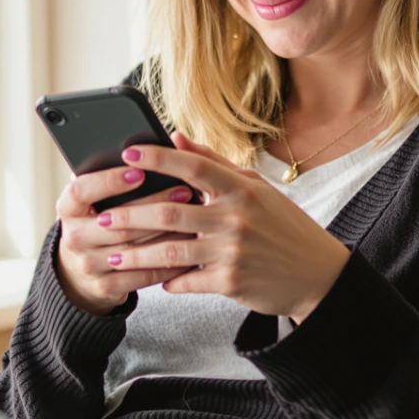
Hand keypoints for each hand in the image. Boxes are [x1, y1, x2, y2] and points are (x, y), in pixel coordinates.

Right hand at [54, 166, 197, 315]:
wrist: (82, 270)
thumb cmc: (99, 218)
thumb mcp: (96, 196)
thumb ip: (113, 173)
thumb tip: (146, 148)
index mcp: (68, 208)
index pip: (81, 190)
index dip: (108, 181)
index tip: (139, 170)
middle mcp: (73, 237)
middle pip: (116, 221)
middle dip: (154, 205)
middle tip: (185, 190)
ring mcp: (88, 265)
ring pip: (134, 249)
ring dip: (167, 232)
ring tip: (195, 216)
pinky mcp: (105, 287)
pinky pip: (143, 275)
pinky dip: (169, 261)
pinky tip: (190, 247)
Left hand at [96, 131, 351, 322]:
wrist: (316, 274)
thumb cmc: (283, 225)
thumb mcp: (255, 187)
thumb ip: (213, 162)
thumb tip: (175, 136)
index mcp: (242, 188)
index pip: (194, 166)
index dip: (159, 158)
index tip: (127, 152)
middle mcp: (237, 218)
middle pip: (170, 213)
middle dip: (130, 215)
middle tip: (102, 216)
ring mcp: (233, 252)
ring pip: (171, 253)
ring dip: (136, 255)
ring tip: (110, 254)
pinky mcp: (231, 283)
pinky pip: (187, 281)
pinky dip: (167, 281)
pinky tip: (153, 280)